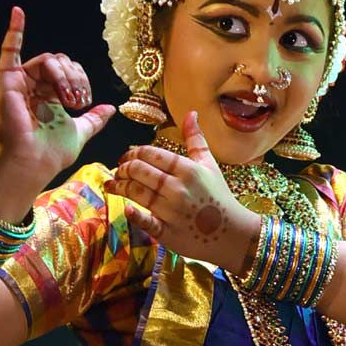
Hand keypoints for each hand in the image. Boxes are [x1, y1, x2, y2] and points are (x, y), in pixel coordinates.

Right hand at [0, 6, 115, 189]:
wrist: (33, 165)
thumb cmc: (51, 153)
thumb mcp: (80, 132)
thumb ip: (94, 119)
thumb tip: (111, 108)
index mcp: (49, 94)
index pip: (69, 70)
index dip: (82, 80)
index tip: (87, 102)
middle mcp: (33, 85)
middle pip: (61, 62)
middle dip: (76, 78)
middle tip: (79, 101)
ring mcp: (20, 83)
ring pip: (49, 60)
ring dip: (64, 76)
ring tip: (68, 99)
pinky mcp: (8, 83)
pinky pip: (9, 53)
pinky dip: (14, 31)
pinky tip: (18, 13)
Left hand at [106, 111, 260, 271]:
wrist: (232, 233)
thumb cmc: (219, 197)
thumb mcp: (209, 165)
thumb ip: (196, 139)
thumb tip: (190, 113)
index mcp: (188, 169)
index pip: (151, 153)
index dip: (133, 152)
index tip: (127, 156)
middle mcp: (178, 188)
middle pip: (139, 171)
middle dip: (123, 168)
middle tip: (119, 170)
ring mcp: (172, 211)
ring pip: (136, 192)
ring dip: (120, 186)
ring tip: (113, 185)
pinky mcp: (168, 232)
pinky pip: (146, 221)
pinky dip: (134, 215)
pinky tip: (126, 208)